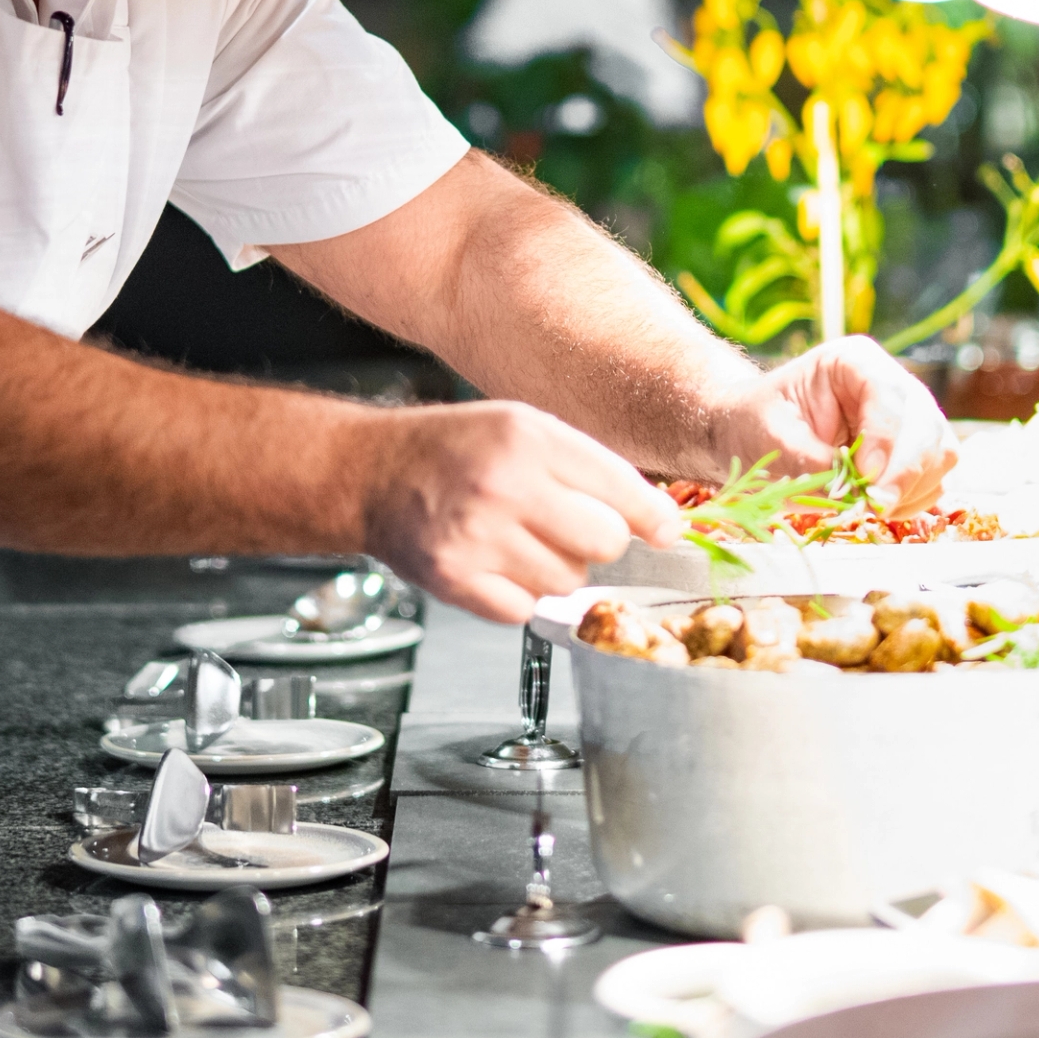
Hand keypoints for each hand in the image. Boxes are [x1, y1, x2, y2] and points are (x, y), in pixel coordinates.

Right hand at [349, 401, 687, 624]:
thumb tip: (658, 520)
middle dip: (597, 540)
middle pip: (605, 542)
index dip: (653, 517)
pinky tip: (498, 563)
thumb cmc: (455, 448)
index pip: (621, 489)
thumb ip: (589, 467)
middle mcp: (502, 486)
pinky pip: (526, 609)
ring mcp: (477, 537)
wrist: (374, 473)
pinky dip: (520, 594)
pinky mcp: (456, 580)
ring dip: (557, 568)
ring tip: (521, 540)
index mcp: (527, 438)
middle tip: (568, 527)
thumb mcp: (524, 428)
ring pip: (568, 581)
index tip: (664, 530)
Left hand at [706, 337, 957, 512]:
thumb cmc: (756, 426)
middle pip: (925, 425)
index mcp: (855, 362)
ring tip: (869, 508)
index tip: (866, 477)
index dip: (886, 438)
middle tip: (874, 506)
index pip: (889, 394)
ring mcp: (908, 418)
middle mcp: (891, 384)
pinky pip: (934, 478)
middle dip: (904, 472)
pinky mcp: (912, 452)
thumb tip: (856, 494)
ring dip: (911, 489)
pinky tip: (877, 508)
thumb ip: (815, 464)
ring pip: (939, 453)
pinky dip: (913, 500)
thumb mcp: (773, 441)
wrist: (751, 437)